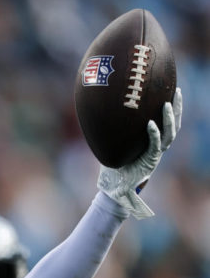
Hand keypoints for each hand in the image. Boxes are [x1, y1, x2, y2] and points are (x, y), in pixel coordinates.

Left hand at [97, 87, 182, 218]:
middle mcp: (157, 146)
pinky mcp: (150, 162)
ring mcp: (155, 154)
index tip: (172, 90)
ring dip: (169, 119)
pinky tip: (151, 123)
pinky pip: (155, 145)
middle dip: (178, 108)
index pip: (166, 121)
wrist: (114, 187)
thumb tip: (100, 111)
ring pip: (169, 133)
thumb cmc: (113, 165)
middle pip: (174, 124)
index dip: (172, 107)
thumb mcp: (114, 145)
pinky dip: (153, 134)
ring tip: (167, 104)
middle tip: (178, 91)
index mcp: (152, 141)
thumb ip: (113, 131)